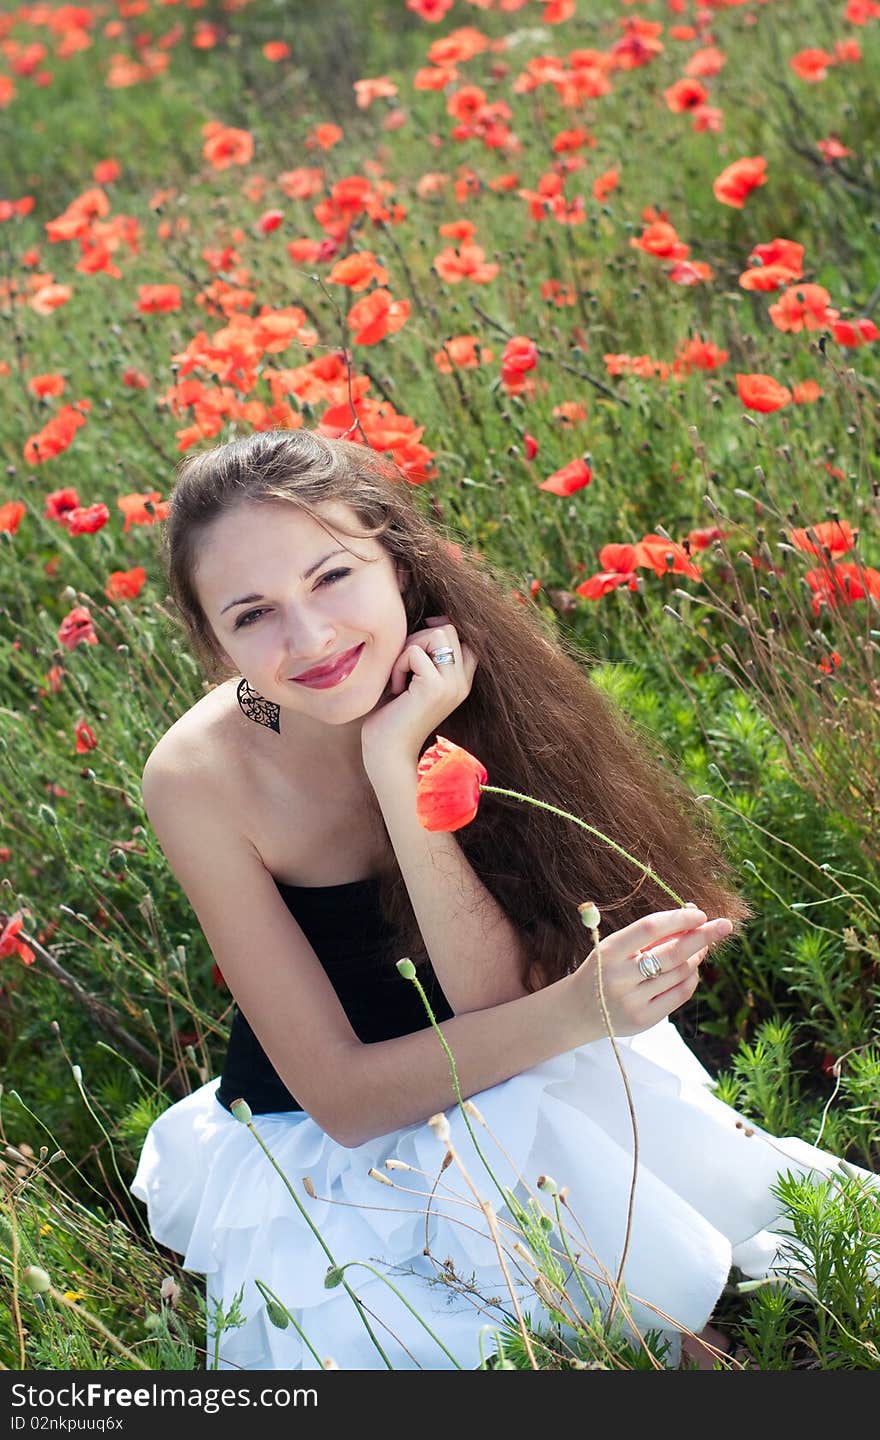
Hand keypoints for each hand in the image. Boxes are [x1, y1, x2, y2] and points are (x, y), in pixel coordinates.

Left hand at [361, 617, 477, 776]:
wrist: (388, 752)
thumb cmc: (393, 716)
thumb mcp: (416, 681)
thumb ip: (428, 657)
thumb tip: (433, 621)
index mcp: (461, 681)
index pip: (467, 638)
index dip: (441, 631)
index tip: (416, 646)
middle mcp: (462, 682)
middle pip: (448, 629)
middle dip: (418, 638)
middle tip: (403, 666)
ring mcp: (452, 685)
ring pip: (437, 633)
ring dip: (409, 649)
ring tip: (400, 677)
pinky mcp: (435, 687)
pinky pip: (415, 651)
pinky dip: (398, 665)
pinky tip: (395, 689)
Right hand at [570, 906, 732, 1041]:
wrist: (576, 1010)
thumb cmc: (603, 969)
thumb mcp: (616, 947)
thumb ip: (650, 935)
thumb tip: (694, 918)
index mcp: (609, 951)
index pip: (649, 928)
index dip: (678, 919)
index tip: (700, 913)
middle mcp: (619, 977)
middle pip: (672, 953)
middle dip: (703, 937)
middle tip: (725, 925)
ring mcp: (632, 1001)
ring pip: (680, 973)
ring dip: (695, 957)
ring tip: (698, 948)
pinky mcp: (644, 1020)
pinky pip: (680, 994)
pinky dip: (691, 978)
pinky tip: (690, 969)